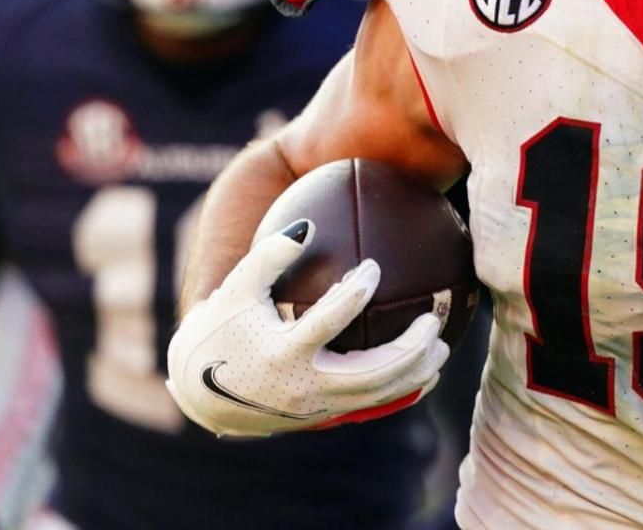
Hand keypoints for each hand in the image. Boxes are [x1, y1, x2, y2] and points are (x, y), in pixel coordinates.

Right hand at [166, 219, 448, 436]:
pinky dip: (401, 390)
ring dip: (414, 373)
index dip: (355, 293)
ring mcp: (314, 406)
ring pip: (377, 395)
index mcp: (281, 353)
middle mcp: (302, 385)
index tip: (374, 267)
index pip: (328, 322)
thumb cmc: (221, 329)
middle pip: (370, 374)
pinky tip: (426, 371)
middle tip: (433, 321)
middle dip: (408, 349)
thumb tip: (306, 225)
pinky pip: (370, 405)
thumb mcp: (235, 290)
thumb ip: (268, 256)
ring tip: (441, 347)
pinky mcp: (321, 416)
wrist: (201, 392)